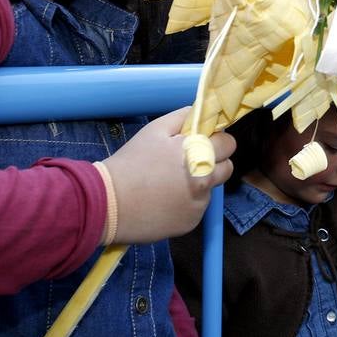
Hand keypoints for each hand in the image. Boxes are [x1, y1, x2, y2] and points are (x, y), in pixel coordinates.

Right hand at [101, 108, 231, 244]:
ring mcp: (199, 204)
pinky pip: (196, 209)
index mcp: (198, 153)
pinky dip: (186, 204)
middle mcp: (205, 180)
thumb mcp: (154, 130)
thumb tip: (203, 114)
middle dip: (214, 163)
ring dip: (199, 185)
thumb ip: (183, 118)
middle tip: (189, 163)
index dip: (216, 141)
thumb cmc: (130, 162)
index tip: (203, 143)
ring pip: (210, 190)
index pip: (228, 144)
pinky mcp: (190, 223)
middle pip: (227, 168)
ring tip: (169, 184)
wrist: (107, 203)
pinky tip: (164, 202)